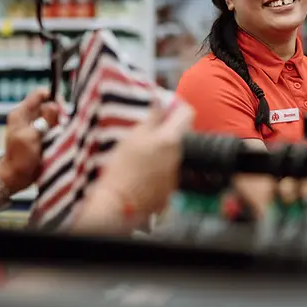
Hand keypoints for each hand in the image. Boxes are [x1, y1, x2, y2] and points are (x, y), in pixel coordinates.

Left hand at [0, 89, 59, 193]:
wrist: (15, 177)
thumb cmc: (20, 157)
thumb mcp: (32, 137)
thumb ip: (45, 120)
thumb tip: (54, 104)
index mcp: (22, 112)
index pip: (40, 94)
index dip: (53, 98)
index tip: (61, 110)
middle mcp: (28, 116)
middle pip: (49, 105)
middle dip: (58, 113)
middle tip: (60, 126)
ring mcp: (34, 125)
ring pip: (53, 116)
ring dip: (59, 124)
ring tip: (57, 136)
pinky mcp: (40, 135)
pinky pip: (53, 127)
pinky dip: (57, 132)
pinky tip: (58, 140)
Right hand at [88, 100, 194, 220]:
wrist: (118, 202)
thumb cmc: (122, 168)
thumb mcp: (133, 136)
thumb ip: (152, 118)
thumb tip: (161, 104)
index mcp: (171, 139)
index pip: (188, 113)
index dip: (178, 107)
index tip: (168, 108)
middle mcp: (180, 155)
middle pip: (183, 133)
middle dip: (171, 128)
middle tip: (152, 129)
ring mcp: (178, 173)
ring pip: (177, 151)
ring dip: (166, 148)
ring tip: (146, 153)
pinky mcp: (172, 187)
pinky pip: (172, 169)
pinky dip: (162, 166)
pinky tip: (146, 169)